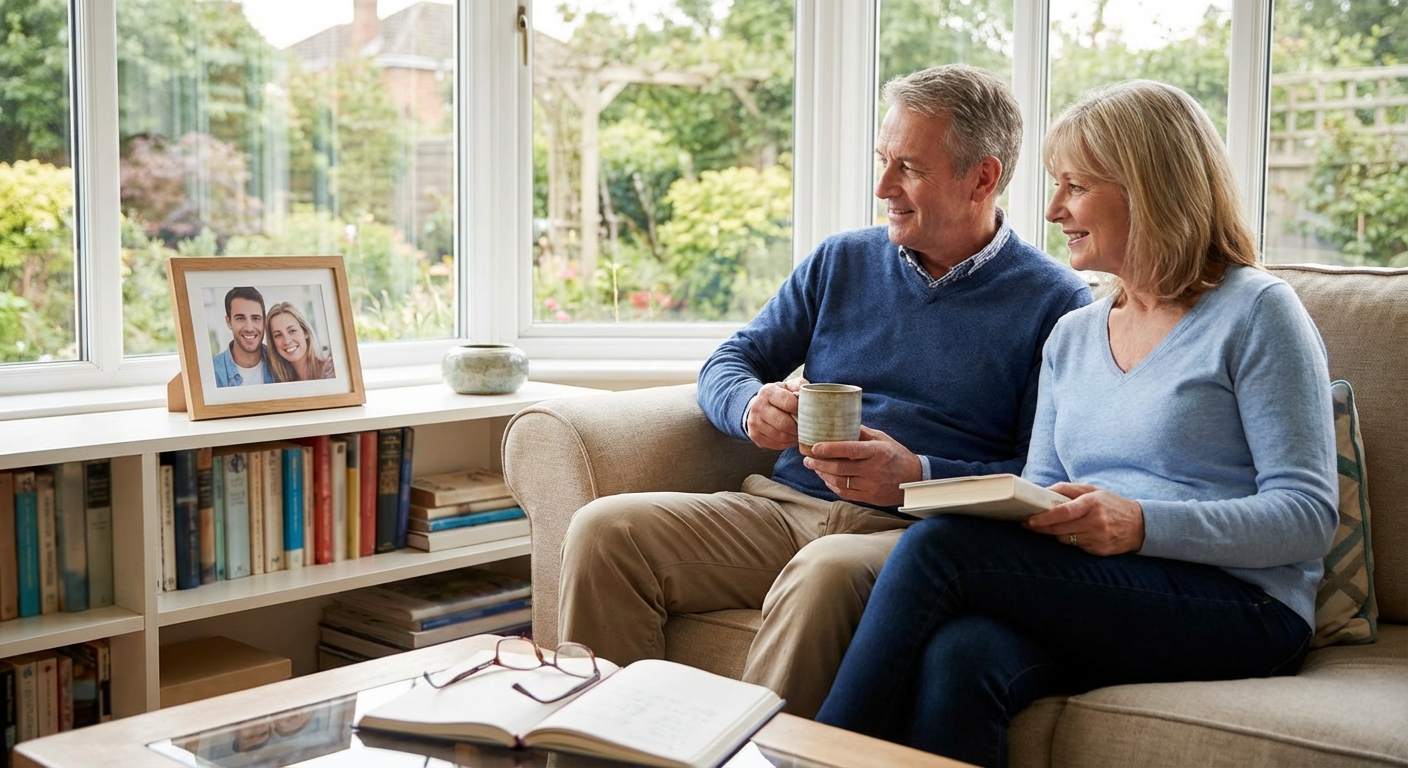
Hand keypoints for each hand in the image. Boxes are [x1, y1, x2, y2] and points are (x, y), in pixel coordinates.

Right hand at [745, 379, 807, 450]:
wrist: (758, 405)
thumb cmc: (779, 396)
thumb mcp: (788, 386)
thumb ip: (799, 386)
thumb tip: (808, 394)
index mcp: (768, 392)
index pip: (789, 403)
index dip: (801, 410)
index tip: (808, 412)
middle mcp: (758, 406)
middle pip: (784, 423)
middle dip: (798, 428)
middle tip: (807, 428)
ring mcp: (754, 422)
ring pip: (780, 436)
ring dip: (793, 437)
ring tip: (800, 433)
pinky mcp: (755, 436)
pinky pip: (775, 444)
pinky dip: (786, 443)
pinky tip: (791, 438)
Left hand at [802, 426, 921, 505]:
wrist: (914, 480)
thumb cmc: (897, 455)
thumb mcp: (882, 439)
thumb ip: (862, 432)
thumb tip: (841, 422)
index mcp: (877, 452)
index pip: (849, 450)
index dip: (830, 448)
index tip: (814, 447)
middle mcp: (873, 470)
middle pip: (840, 468)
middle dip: (819, 463)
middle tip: (807, 458)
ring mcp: (870, 486)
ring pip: (839, 482)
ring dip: (823, 474)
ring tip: (813, 466)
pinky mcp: (869, 497)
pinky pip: (845, 493)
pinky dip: (832, 485)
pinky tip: (826, 478)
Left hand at [1024, 483, 1144, 555]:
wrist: (1140, 525)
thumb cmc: (1112, 504)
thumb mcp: (1093, 490)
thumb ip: (1068, 489)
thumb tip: (1043, 491)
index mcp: (1092, 503)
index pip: (1064, 512)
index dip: (1044, 518)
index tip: (1029, 520)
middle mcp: (1096, 522)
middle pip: (1060, 528)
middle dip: (1041, 527)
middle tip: (1027, 524)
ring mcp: (1098, 538)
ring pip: (1065, 539)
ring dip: (1055, 533)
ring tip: (1053, 526)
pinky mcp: (1099, 551)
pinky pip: (1076, 547)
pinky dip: (1071, 540)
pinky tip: (1074, 533)